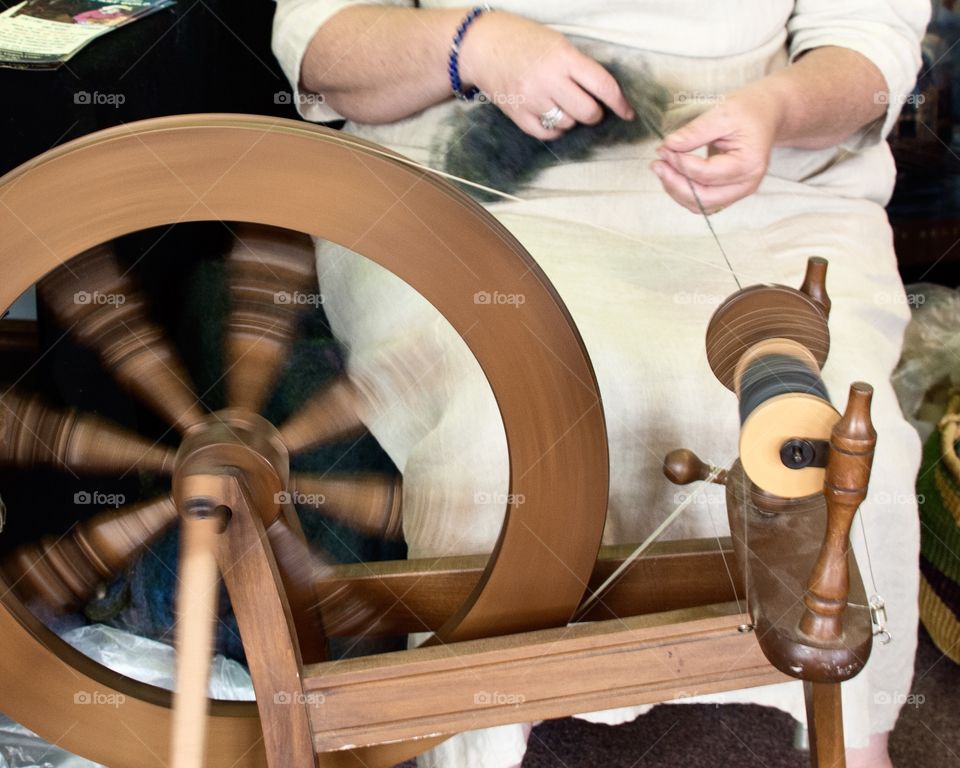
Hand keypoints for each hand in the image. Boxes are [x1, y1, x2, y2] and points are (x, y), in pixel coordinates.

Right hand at [457, 12, 634, 139]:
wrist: (482, 46)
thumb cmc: (524, 41)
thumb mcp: (557, 44)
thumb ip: (580, 67)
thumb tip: (604, 95)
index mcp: (563, 58)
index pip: (602, 85)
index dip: (620, 103)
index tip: (628, 113)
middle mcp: (549, 80)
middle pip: (588, 113)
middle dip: (594, 113)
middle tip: (588, 106)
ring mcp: (532, 100)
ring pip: (568, 124)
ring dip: (571, 119)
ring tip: (561, 104)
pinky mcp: (518, 115)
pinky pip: (547, 134)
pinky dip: (555, 129)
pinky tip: (551, 116)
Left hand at [651, 86, 785, 213]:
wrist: (766, 114)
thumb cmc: (749, 111)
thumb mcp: (722, 113)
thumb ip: (695, 132)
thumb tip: (669, 146)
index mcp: (749, 164)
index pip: (706, 173)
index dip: (680, 164)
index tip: (663, 148)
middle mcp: (747, 184)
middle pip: (704, 198)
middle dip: (675, 183)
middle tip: (657, 164)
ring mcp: (739, 191)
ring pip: (701, 205)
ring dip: (677, 190)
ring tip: (661, 168)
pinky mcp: (729, 192)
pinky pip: (703, 202)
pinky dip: (684, 192)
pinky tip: (672, 175)